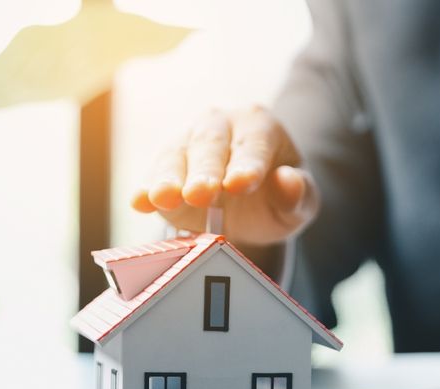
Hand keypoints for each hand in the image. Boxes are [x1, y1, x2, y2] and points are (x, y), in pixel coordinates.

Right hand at [131, 106, 318, 246]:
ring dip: (169, 177)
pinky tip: (140, 202)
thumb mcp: (300, 204)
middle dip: (205, 170)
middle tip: (202, 193)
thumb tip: (288, 180)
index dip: (248, 164)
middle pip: (211, 145)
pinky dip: (146, 189)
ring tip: (165, 197)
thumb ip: (300, 194)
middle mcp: (220, 125)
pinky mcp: (163, 167)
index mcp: (259, 126)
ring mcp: (187, 142)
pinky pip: (153, 175)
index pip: (254, 144)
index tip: (241, 185)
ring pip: (177, 155)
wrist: (247, 212)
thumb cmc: (277, 200)